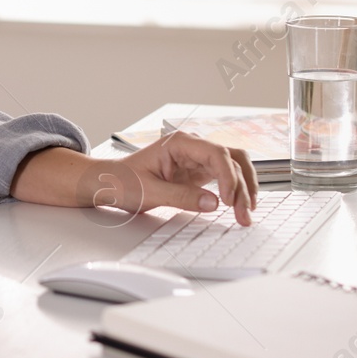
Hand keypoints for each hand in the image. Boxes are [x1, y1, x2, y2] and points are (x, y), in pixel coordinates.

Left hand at [101, 132, 258, 224]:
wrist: (109, 183)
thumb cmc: (123, 181)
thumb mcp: (149, 192)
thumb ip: (181, 197)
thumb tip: (213, 203)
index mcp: (179, 143)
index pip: (216, 153)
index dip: (228, 176)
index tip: (228, 199)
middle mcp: (192, 147)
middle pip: (232, 159)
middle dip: (243, 185)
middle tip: (245, 213)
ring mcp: (198, 160)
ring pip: (234, 168)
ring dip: (244, 189)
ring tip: (247, 214)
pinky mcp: (199, 173)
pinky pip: (226, 179)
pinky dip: (236, 192)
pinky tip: (240, 207)